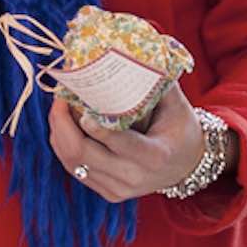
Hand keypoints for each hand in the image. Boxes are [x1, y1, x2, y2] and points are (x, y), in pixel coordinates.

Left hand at [47, 85, 208, 203]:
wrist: (187, 167)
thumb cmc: (181, 130)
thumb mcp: (177, 105)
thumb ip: (155, 83)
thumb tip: (135, 52)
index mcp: (154, 155)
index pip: (116, 141)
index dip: (91, 125)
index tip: (76, 102)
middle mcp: (133, 177)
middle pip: (82, 154)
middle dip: (62, 125)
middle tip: (59, 99)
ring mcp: (118, 189)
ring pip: (73, 164)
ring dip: (60, 135)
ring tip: (59, 109)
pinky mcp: (108, 193)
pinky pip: (76, 171)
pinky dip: (65, 148)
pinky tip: (65, 128)